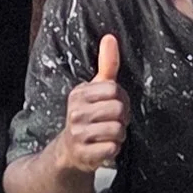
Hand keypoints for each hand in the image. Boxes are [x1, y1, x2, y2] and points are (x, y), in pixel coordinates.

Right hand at [58, 33, 128, 174]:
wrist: (70, 149)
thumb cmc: (89, 114)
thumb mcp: (96, 89)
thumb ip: (107, 64)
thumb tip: (110, 37)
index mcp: (79, 93)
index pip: (114, 90)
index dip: (122, 99)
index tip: (114, 104)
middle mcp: (75, 113)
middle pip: (118, 110)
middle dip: (123, 118)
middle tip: (113, 121)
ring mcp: (77, 134)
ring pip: (117, 130)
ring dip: (119, 134)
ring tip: (108, 134)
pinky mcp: (83, 154)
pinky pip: (113, 148)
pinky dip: (114, 149)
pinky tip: (104, 146)